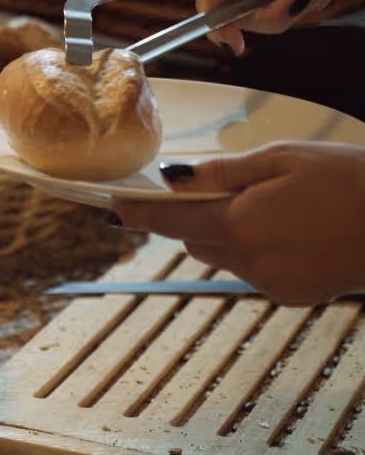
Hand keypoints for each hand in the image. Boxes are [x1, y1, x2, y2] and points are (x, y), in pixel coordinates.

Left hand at [111, 142, 364, 305]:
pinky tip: (293, 231)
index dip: (138, 213)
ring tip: (272, 207)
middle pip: (193, 240)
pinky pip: (252, 270)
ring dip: (227, 234)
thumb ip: (225, 171)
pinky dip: (256, 251)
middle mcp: (248, 261)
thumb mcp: (284, 159)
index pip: (169, 220)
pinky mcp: (289, 296)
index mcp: (240, 224)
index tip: (114, 206)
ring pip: (222, 257)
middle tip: (220, 189)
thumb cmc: (351, 181)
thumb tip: (176, 177)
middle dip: (195, 217)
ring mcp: (269, 283)